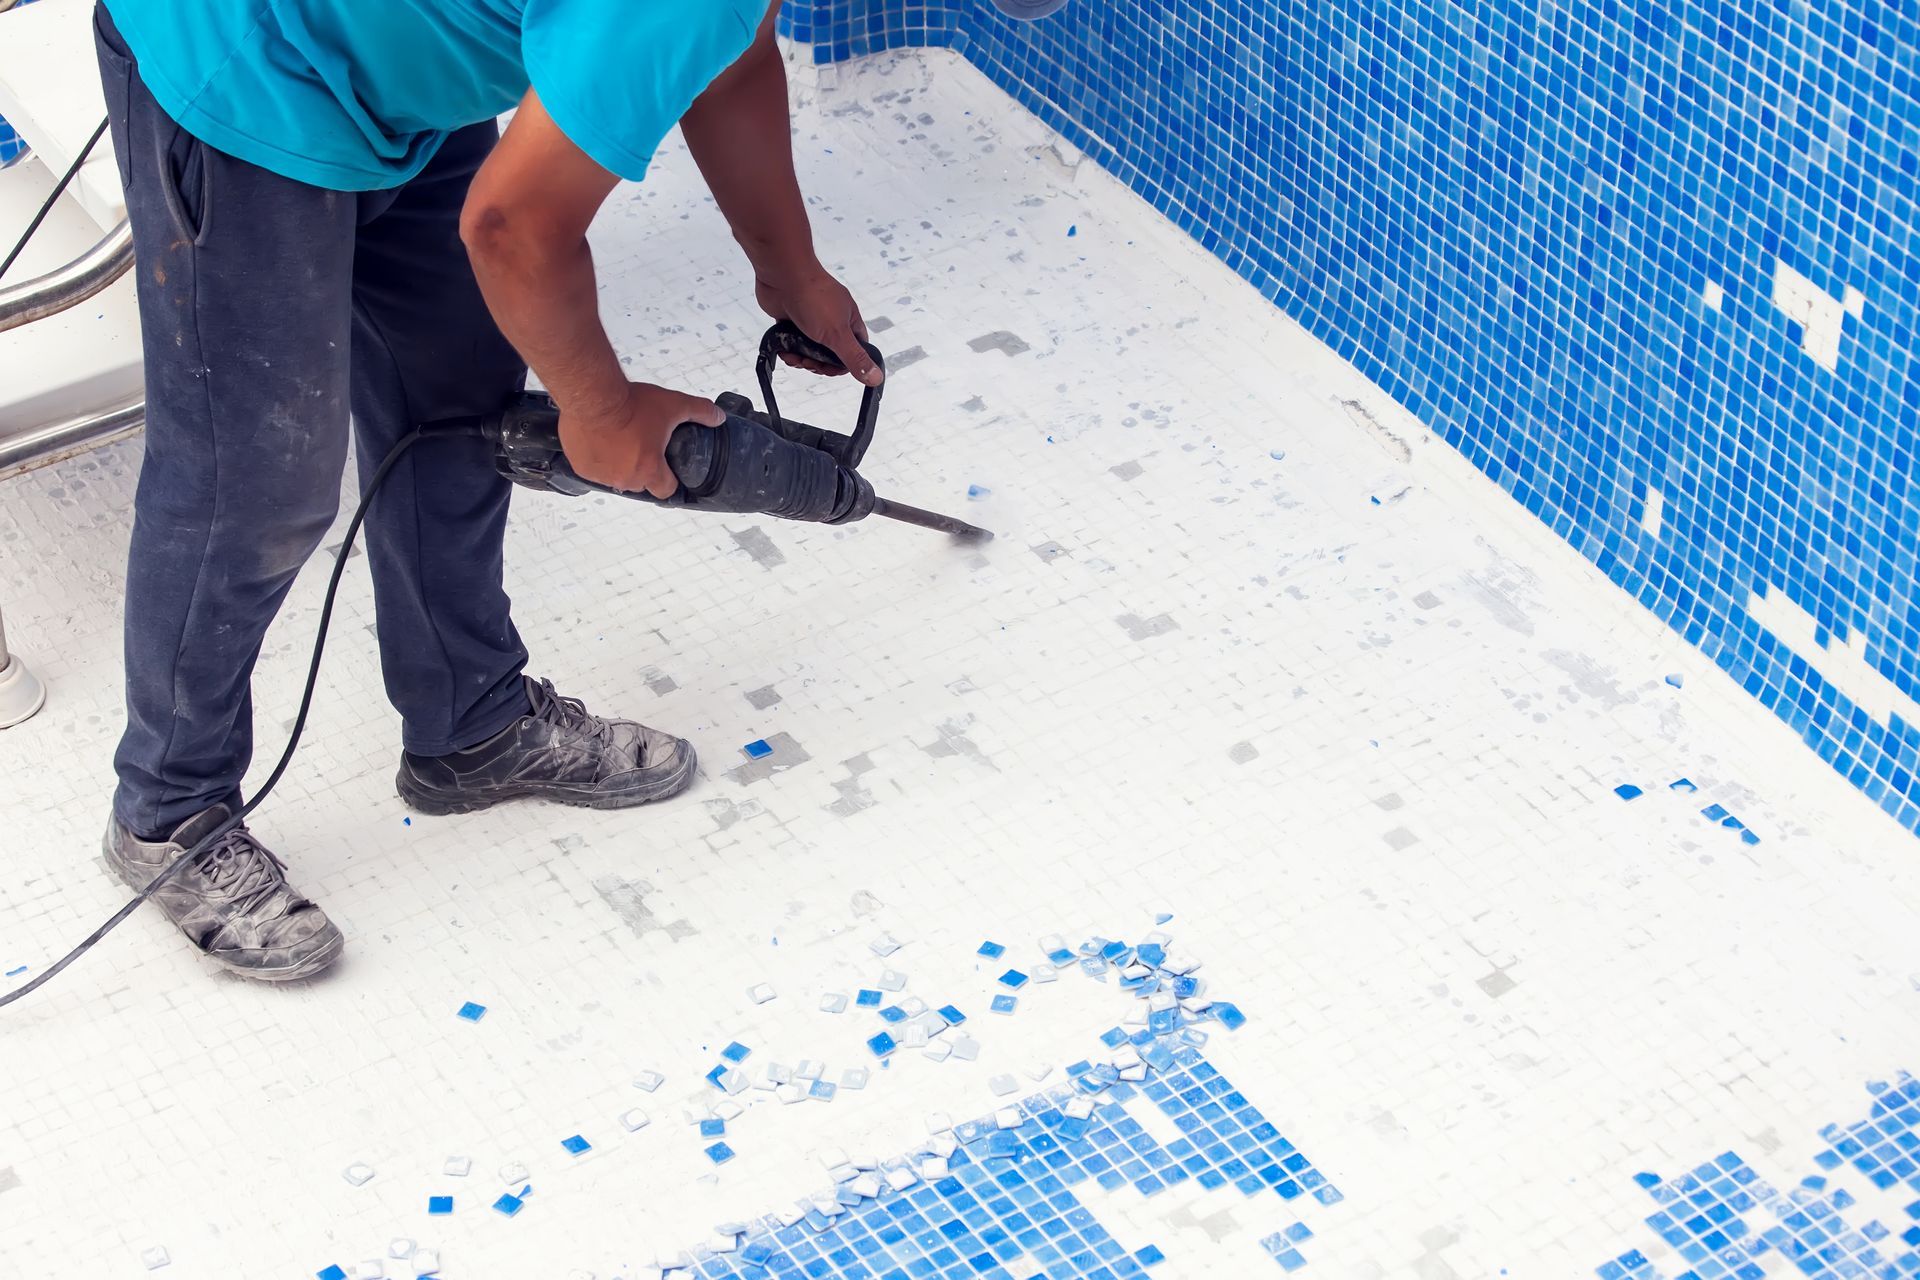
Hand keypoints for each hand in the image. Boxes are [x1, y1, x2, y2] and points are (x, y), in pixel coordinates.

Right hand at [557, 381, 724, 498]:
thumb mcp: (673, 404)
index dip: (669, 479)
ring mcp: (601, 475)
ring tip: (619, 440)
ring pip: (615, 477)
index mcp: (649, 470)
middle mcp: (625, 479)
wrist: (592, 394)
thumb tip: (719, 418)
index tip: (667, 468)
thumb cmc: (630, 403)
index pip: (665, 490)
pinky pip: (593, 469)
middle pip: (640, 482)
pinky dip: (597, 459)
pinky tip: (600, 440)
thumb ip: (699, 412)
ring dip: (618, 464)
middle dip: (642, 467)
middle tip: (640, 444)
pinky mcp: (582, 467)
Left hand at [755, 264, 882, 385]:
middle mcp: (831, 319)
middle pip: (830, 352)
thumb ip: (856, 358)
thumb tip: (877, 378)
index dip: (845, 364)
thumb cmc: (813, 297)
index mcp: (849, 319)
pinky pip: (792, 341)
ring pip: (809, 349)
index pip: (856, 349)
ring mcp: (810, 318)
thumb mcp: (838, 334)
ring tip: (795, 358)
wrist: (782, 274)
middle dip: (820, 364)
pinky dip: (788, 349)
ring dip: (802, 358)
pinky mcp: (791, 318)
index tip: (831, 369)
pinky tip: (784, 351)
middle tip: (810, 364)